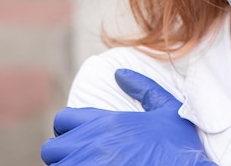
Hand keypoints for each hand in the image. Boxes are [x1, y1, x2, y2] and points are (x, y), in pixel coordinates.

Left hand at [41, 69, 216, 165]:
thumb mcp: (167, 109)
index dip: (67, 126)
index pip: (62, 120)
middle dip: (62, 151)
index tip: (79, 134)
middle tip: (78, 154)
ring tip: (84, 164)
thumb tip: (120, 73)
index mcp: (107, 122)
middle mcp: (92, 145)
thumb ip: (142, 87)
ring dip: (67, 165)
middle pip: (51, 149)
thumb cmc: (179, 145)